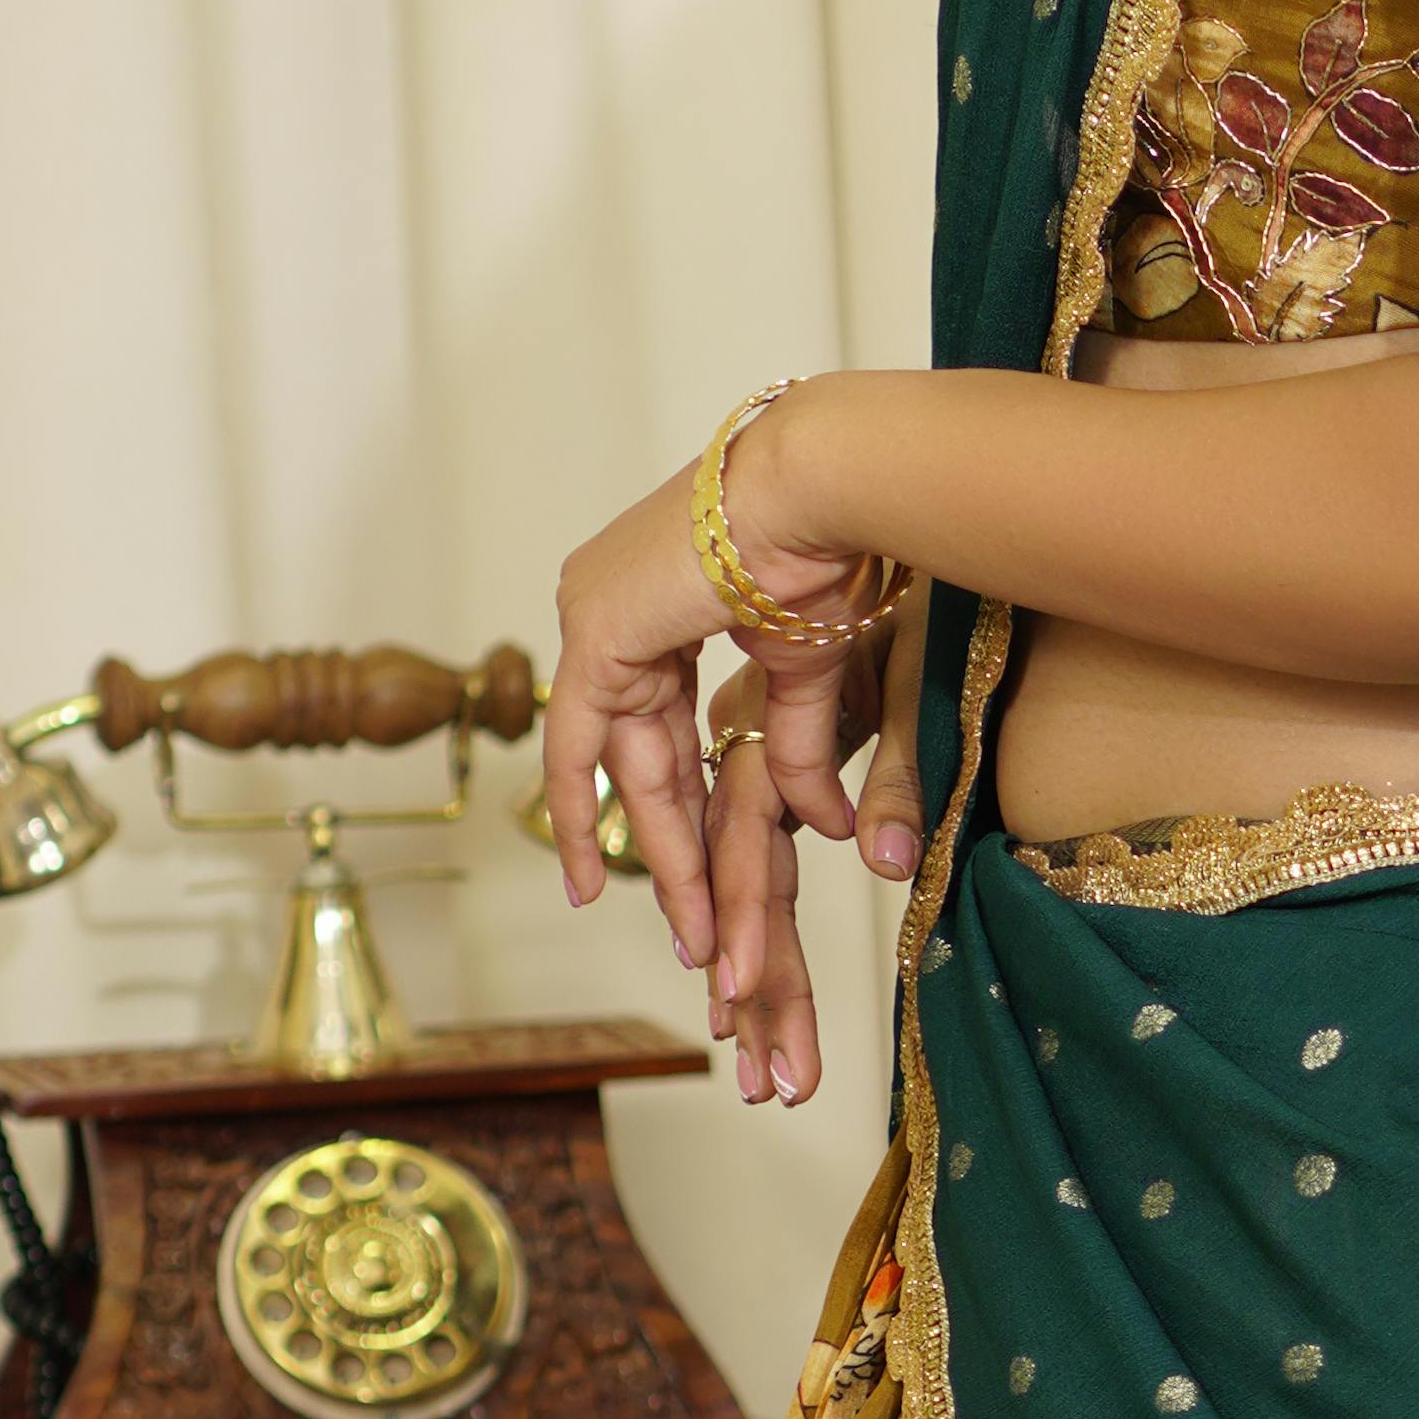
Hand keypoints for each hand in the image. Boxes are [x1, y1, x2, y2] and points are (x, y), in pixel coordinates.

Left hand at [548, 430, 922, 1073]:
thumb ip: (796, 745)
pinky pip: (584, 745)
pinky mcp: (597, 632)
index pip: (661, 723)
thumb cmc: (835, 544)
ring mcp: (598, 613)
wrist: (826, 485)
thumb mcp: (808, 669)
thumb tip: (827, 827)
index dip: (678, 802)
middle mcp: (616, 604)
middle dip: (678, 849)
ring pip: (622, 762)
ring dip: (659, 851)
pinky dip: (588, 813)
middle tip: (699, 931)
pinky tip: (593, 882)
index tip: (687, 868)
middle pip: (645, 754)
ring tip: (689, 933)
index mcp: (663, 597)